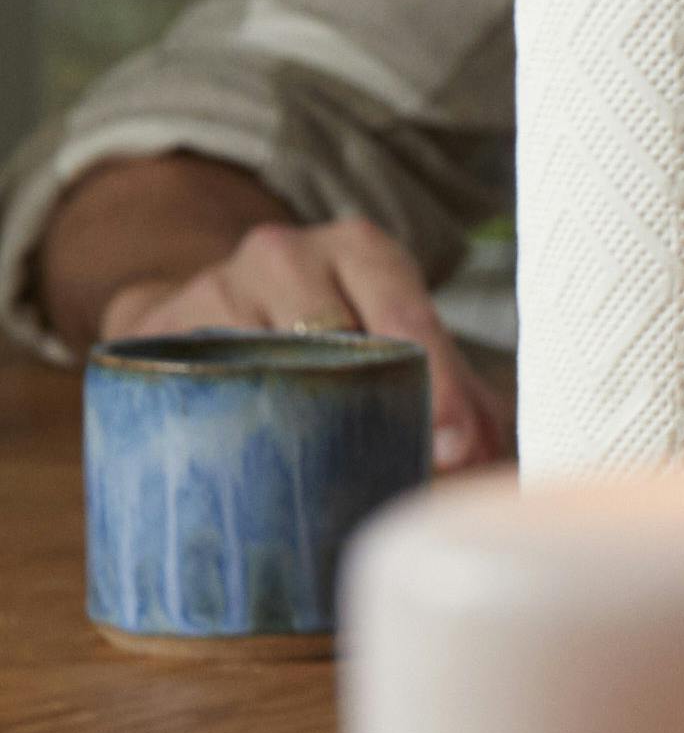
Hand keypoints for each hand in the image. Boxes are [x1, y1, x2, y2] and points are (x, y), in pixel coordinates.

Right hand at [58, 159, 510, 469]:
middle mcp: (285, 255)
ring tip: (318, 480)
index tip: (456, 448)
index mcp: (362, 251)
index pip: (407, 321)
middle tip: (392, 474)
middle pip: (334, 346)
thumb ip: (457, 397)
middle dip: (366, 414)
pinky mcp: (155, 333)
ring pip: (262, 372)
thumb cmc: (331, 336)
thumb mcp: (398, 342)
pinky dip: (226, 434)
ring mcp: (214, 288)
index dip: (437, 389)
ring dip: (293, 432)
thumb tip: (478, 459)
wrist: (212, 310)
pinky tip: (246, 469)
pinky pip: (197, 392)